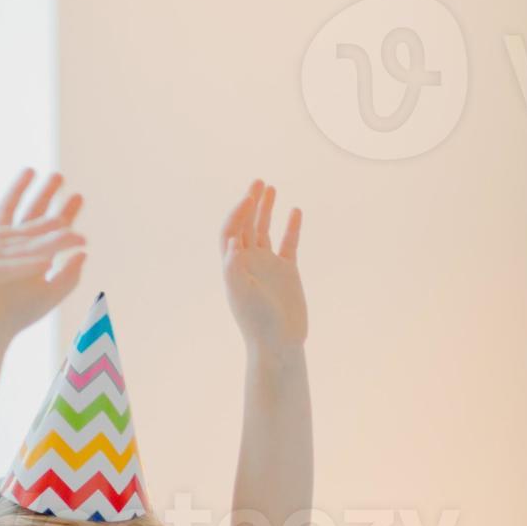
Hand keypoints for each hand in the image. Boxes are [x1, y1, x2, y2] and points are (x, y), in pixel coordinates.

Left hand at [221, 180, 306, 351]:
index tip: (248, 199)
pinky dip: (291, 227)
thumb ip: (234, 269)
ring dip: (267, 209)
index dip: (237, 213)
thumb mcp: (242, 295)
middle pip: (246, 225)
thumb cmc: (257, 322)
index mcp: (234, 265)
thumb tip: (232, 242)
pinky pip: (289, 243)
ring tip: (271, 188)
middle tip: (258, 182)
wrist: (279, 343)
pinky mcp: (287, 271)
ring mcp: (268, 265)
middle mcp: (249, 262)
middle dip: (250, 203)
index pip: (231, 231)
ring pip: (265, 230)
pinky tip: (295, 211)